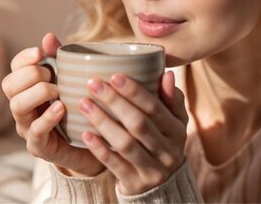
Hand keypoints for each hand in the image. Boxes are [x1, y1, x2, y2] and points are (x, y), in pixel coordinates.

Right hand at [2, 33, 103, 176]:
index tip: (41, 52)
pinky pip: (35, 131)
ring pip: (17, 106)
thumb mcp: (72, 81)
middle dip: (30, 75)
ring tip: (57, 91)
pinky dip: (47, 118)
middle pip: (9, 85)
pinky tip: (61, 108)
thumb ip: (61, 59)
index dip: (24, 58)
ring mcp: (27, 126)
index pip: (15, 67)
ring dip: (37, 93)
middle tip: (52, 76)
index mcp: (28, 87)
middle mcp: (22, 106)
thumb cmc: (78, 108)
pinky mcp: (38, 145)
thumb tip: (49, 36)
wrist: (89, 144)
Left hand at [78, 71, 187, 194]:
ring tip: (83, 104)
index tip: (114, 76)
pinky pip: (115, 165)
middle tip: (93, 84)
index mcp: (176, 131)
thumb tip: (167, 74)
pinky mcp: (135, 183)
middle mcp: (168, 151)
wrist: (160, 185)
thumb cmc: (162, 141)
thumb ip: (171, 98)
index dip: (135, 91)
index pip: (155, 108)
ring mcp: (152, 170)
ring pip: (125, 143)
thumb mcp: (173, 121)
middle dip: (114, 101)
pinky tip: (85, 134)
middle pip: (138, 124)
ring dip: (102, 122)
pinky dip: (100, 149)